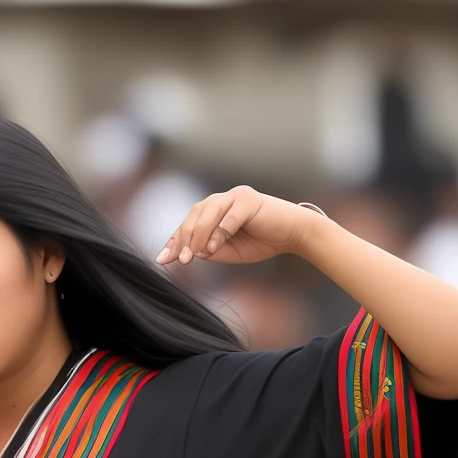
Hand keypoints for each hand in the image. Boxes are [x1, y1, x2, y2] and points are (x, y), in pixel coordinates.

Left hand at [157, 187, 316, 267]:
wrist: (295, 233)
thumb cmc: (265, 241)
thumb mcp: (233, 252)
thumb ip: (213, 251)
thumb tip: (193, 252)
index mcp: (216, 211)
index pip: (190, 223)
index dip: (175, 240)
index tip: (163, 259)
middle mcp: (223, 200)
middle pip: (194, 215)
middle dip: (183, 238)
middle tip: (180, 260)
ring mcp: (235, 197)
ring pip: (208, 212)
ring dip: (198, 235)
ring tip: (194, 255)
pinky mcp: (249, 200)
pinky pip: (229, 216)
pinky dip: (219, 231)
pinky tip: (213, 248)